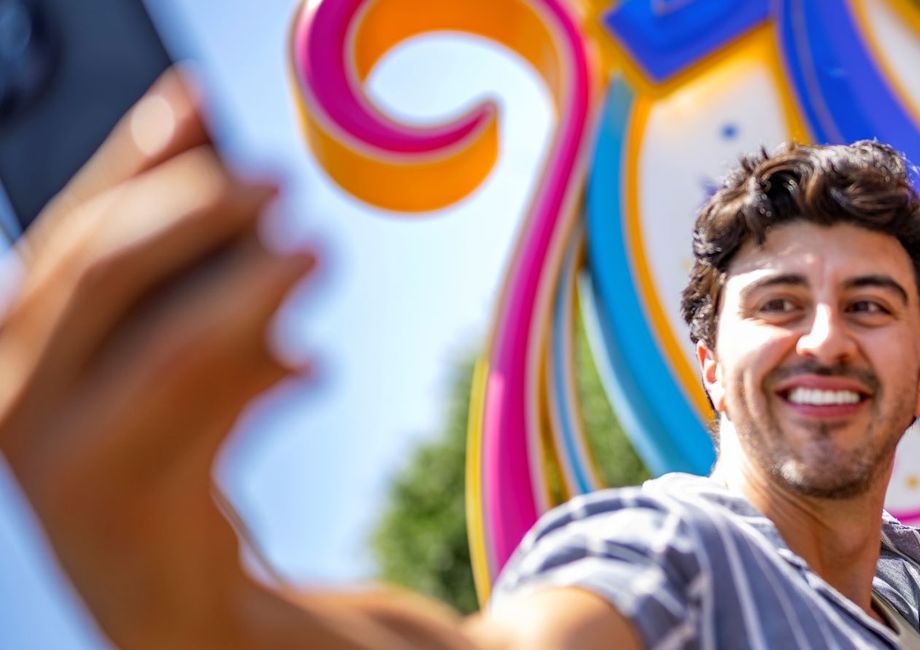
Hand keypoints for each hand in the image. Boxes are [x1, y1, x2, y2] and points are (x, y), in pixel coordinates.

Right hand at [0, 70, 311, 647]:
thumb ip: (182, 281)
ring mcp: (63, 458)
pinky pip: (209, 422)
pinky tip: (311, 366)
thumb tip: (241, 174)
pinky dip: (267, 379)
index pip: (70, 232)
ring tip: (316, 253)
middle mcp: (13, 399)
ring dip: (249, 290)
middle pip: (103, 273)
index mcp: (9, 349)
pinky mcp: (131, 505)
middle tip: (279, 182)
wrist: (162, 598)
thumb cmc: (162, 457)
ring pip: (167, 345)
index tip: (196, 101)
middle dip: (196, 214)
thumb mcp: (161, 360)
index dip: (133, 159)